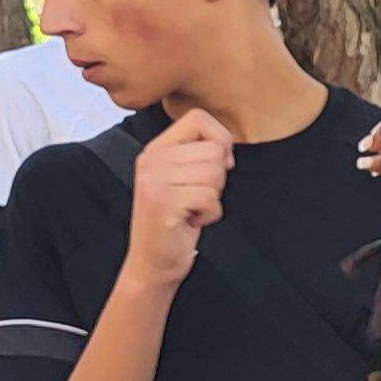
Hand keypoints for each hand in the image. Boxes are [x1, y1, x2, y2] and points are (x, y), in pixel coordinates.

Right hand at [125, 107, 235, 285]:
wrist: (152, 262)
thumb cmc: (175, 221)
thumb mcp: (182, 179)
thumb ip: (198, 155)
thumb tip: (227, 145)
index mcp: (156, 149)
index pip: (198, 118)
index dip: (220, 139)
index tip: (219, 165)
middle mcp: (152, 160)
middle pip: (214, 149)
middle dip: (218, 178)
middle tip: (197, 197)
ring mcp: (155, 180)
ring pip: (214, 172)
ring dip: (213, 197)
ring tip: (192, 209)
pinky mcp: (163, 202)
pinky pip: (210, 198)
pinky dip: (210, 214)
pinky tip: (192, 221)